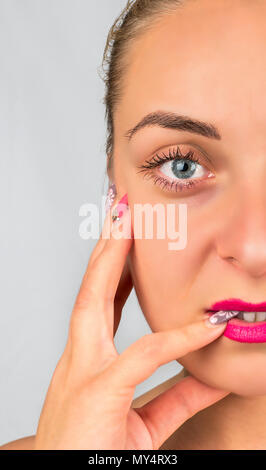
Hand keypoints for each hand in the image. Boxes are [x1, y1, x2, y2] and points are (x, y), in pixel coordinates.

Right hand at [34, 194, 228, 449]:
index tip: (125, 242)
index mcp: (87, 363)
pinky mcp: (99, 394)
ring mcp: (83, 372)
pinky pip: (144, 356)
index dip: (111, 269)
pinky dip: (177, 338)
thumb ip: (179, 396)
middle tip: (121, 211)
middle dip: (105, 248)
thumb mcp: (145, 424)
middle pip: (90, 289)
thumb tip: (214, 374)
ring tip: (127, 222)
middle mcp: (79, 358)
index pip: (99, 304)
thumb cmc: (96, 455)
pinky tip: (206, 326)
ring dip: (111, 259)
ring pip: (94, 301)